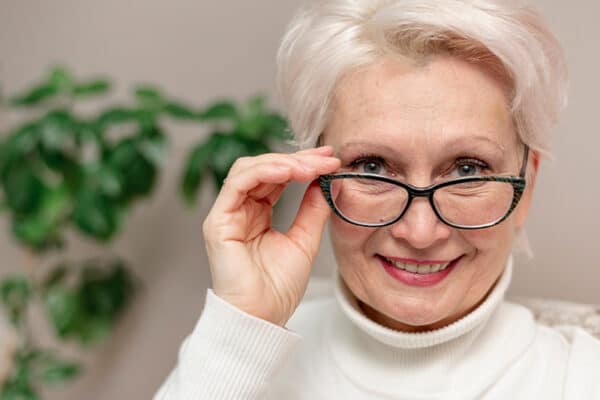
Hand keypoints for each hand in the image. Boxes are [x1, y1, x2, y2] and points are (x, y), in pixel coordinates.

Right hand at [202, 146, 340, 325]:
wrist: (263, 317)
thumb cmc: (278, 287)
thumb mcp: (305, 240)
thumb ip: (313, 209)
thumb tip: (327, 181)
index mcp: (257, 212)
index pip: (277, 176)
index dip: (303, 164)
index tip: (330, 159)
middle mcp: (240, 209)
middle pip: (264, 168)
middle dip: (297, 160)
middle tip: (326, 158)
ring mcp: (227, 214)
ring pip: (249, 169)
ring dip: (282, 162)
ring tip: (310, 166)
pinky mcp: (218, 221)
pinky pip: (237, 184)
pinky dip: (263, 172)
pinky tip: (288, 171)